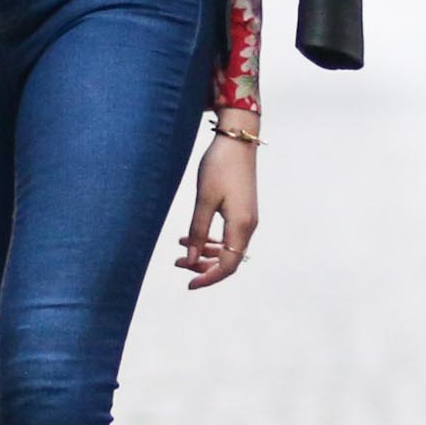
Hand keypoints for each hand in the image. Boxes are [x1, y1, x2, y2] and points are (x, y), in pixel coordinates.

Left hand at [175, 130, 256, 288]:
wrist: (238, 140)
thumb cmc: (220, 166)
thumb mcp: (203, 199)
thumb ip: (197, 231)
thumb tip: (190, 260)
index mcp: (241, 226)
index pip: (228, 265)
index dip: (208, 278)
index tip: (189, 285)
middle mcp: (248, 226)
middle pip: (228, 260)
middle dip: (202, 266)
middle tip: (177, 263)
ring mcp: (247, 218)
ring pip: (227, 248)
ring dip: (204, 253)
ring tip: (179, 250)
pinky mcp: (242, 210)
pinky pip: (228, 235)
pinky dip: (210, 240)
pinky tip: (190, 236)